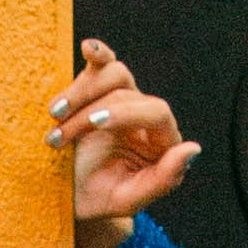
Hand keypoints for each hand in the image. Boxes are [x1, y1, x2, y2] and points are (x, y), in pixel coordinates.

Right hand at [54, 38, 202, 247]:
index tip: (94, 125)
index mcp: (161, 142)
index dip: (127, 113)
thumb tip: (193, 149)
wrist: (66, 196)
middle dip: (89, 113)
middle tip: (58, 137)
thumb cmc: (98, 200)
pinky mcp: (100, 90)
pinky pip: (103, 65)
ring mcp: (124, 100)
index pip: (157, 112)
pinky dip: (97, 54)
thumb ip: (163, 180)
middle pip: (127, 93)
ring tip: (54, 117)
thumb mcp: (127, 200)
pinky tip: (88, 48)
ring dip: (81, 93)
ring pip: (114, 75)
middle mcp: (146, 117)